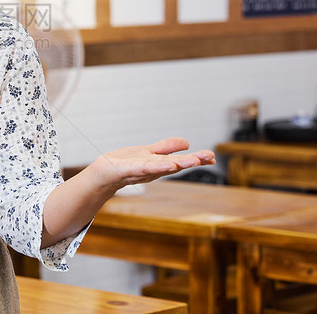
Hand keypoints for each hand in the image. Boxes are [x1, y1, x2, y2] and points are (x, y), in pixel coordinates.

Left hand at [88, 137, 215, 192]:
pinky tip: (168, 165)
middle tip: (208, 158)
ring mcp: (139, 169)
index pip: (179, 160)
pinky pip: (142, 167)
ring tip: (192, 161)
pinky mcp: (126, 169)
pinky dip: (155, 166)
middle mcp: (152, 168)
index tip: (212, 157)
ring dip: (176, 164)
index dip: (196, 159)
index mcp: (159, 163)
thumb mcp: (150, 153)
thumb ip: (166, 148)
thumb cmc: (127, 164)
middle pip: (173, 164)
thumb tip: (187, 143)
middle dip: (190, 161)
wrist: (104, 173)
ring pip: (160, 166)